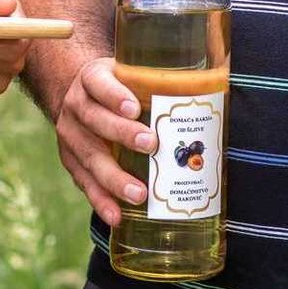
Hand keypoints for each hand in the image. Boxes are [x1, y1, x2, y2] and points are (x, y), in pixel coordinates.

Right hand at [52, 56, 151, 226]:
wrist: (81, 97)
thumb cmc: (119, 86)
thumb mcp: (130, 72)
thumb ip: (159, 79)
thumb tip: (216, 84)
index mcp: (91, 78)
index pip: (99, 82)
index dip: (113, 94)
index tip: (134, 108)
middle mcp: (76, 105)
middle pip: (94, 119)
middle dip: (121, 134)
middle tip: (151, 144)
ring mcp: (71, 135)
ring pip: (90, 156)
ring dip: (114, 177)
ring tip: (139, 193)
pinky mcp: (71, 161)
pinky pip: (85, 183)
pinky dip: (101, 200)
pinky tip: (116, 216)